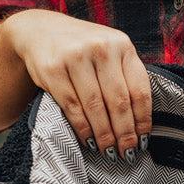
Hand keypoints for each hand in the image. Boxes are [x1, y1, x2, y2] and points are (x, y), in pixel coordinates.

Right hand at [4, 9, 151, 159]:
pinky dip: (82, 128)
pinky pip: (72, 107)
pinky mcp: (53, 70)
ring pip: (95, 107)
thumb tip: (139, 124)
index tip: (143, 140)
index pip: (139, 90)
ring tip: (109, 151)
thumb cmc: (83, 50)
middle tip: (127, 152)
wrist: (41, 31)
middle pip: (118, 102)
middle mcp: (101, 48)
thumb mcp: (109, 53)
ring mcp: (76, 57)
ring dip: (104, 134)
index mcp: (122, 45)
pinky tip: (89, 140)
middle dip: (124, 133)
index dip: (142, 120)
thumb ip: (125, 77)